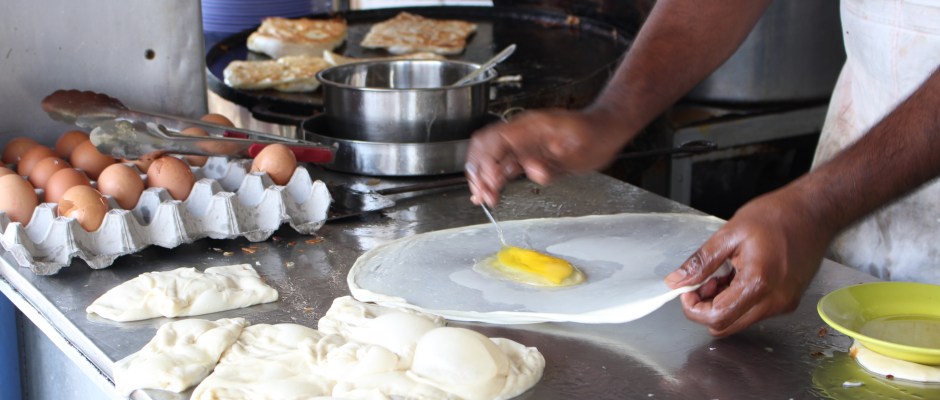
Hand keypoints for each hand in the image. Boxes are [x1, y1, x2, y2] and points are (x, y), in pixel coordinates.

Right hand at [465, 108, 631, 205]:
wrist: (605, 128)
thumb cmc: (594, 135)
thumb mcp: (578, 152)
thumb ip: (554, 162)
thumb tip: (533, 171)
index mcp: (531, 127)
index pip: (495, 141)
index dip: (488, 163)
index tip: (491, 184)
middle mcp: (522, 132)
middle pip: (484, 146)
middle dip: (478, 172)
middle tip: (483, 196)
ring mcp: (522, 141)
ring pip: (489, 155)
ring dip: (482, 176)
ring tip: (483, 197)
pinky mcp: (526, 152)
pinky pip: (501, 162)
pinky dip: (492, 177)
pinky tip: (490, 191)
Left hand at [664, 188, 833, 335]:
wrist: (814, 212)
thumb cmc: (777, 216)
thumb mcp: (730, 233)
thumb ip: (701, 262)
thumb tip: (676, 280)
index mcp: (759, 283)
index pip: (717, 317)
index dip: (694, 308)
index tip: (687, 290)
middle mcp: (775, 301)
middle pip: (727, 326)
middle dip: (706, 308)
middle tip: (704, 281)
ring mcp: (784, 304)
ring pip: (739, 321)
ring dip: (722, 304)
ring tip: (724, 273)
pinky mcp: (788, 302)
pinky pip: (754, 312)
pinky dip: (738, 300)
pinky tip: (739, 275)